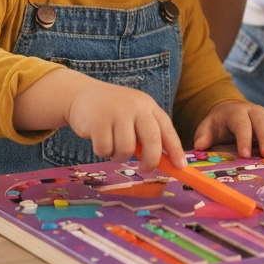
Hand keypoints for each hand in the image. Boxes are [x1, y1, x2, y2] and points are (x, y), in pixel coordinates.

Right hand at [61, 75, 185, 171]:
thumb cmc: (112, 111)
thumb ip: (146, 133)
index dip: (175, 149)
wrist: (82, 94)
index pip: (166, 129)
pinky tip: (99, 139)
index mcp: (148, 105)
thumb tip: (163, 162)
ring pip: (127, 149)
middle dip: (151, 161)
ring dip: (119, 156)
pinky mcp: (98, 120)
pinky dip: (103, 152)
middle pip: (152, 141)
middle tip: (145, 168)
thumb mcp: (133, 115)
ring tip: (112, 145)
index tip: (181, 167)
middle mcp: (136, 106)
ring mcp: (117, 112)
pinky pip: (105, 150)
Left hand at [192, 101, 263, 158]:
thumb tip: (199, 146)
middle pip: (262, 121)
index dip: (244, 138)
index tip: (246, 154)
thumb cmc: (220, 124)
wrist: (231, 108)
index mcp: (236, 112)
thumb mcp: (208, 127)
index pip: (241, 123)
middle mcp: (255, 111)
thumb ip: (204, 135)